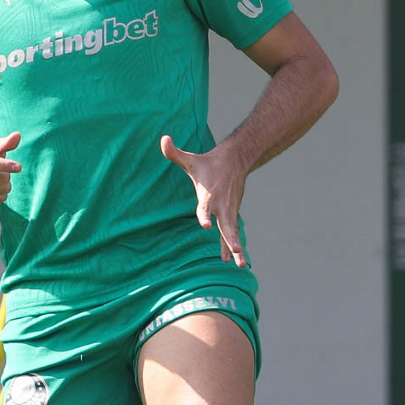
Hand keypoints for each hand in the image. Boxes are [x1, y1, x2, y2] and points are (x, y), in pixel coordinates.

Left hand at [160, 134, 247, 265]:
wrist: (235, 160)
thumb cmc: (208, 163)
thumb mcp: (190, 159)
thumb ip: (174, 152)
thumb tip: (163, 139)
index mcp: (209, 195)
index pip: (205, 208)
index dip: (205, 216)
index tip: (206, 226)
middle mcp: (221, 205)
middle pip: (227, 224)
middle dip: (231, 238)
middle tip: (235, 250)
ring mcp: (228, 211)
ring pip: (232, 232)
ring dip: (236, 248)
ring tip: (241, 265)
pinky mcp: (231, 214)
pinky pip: (232, 233)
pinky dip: (233, 247)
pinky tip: (235, 262)